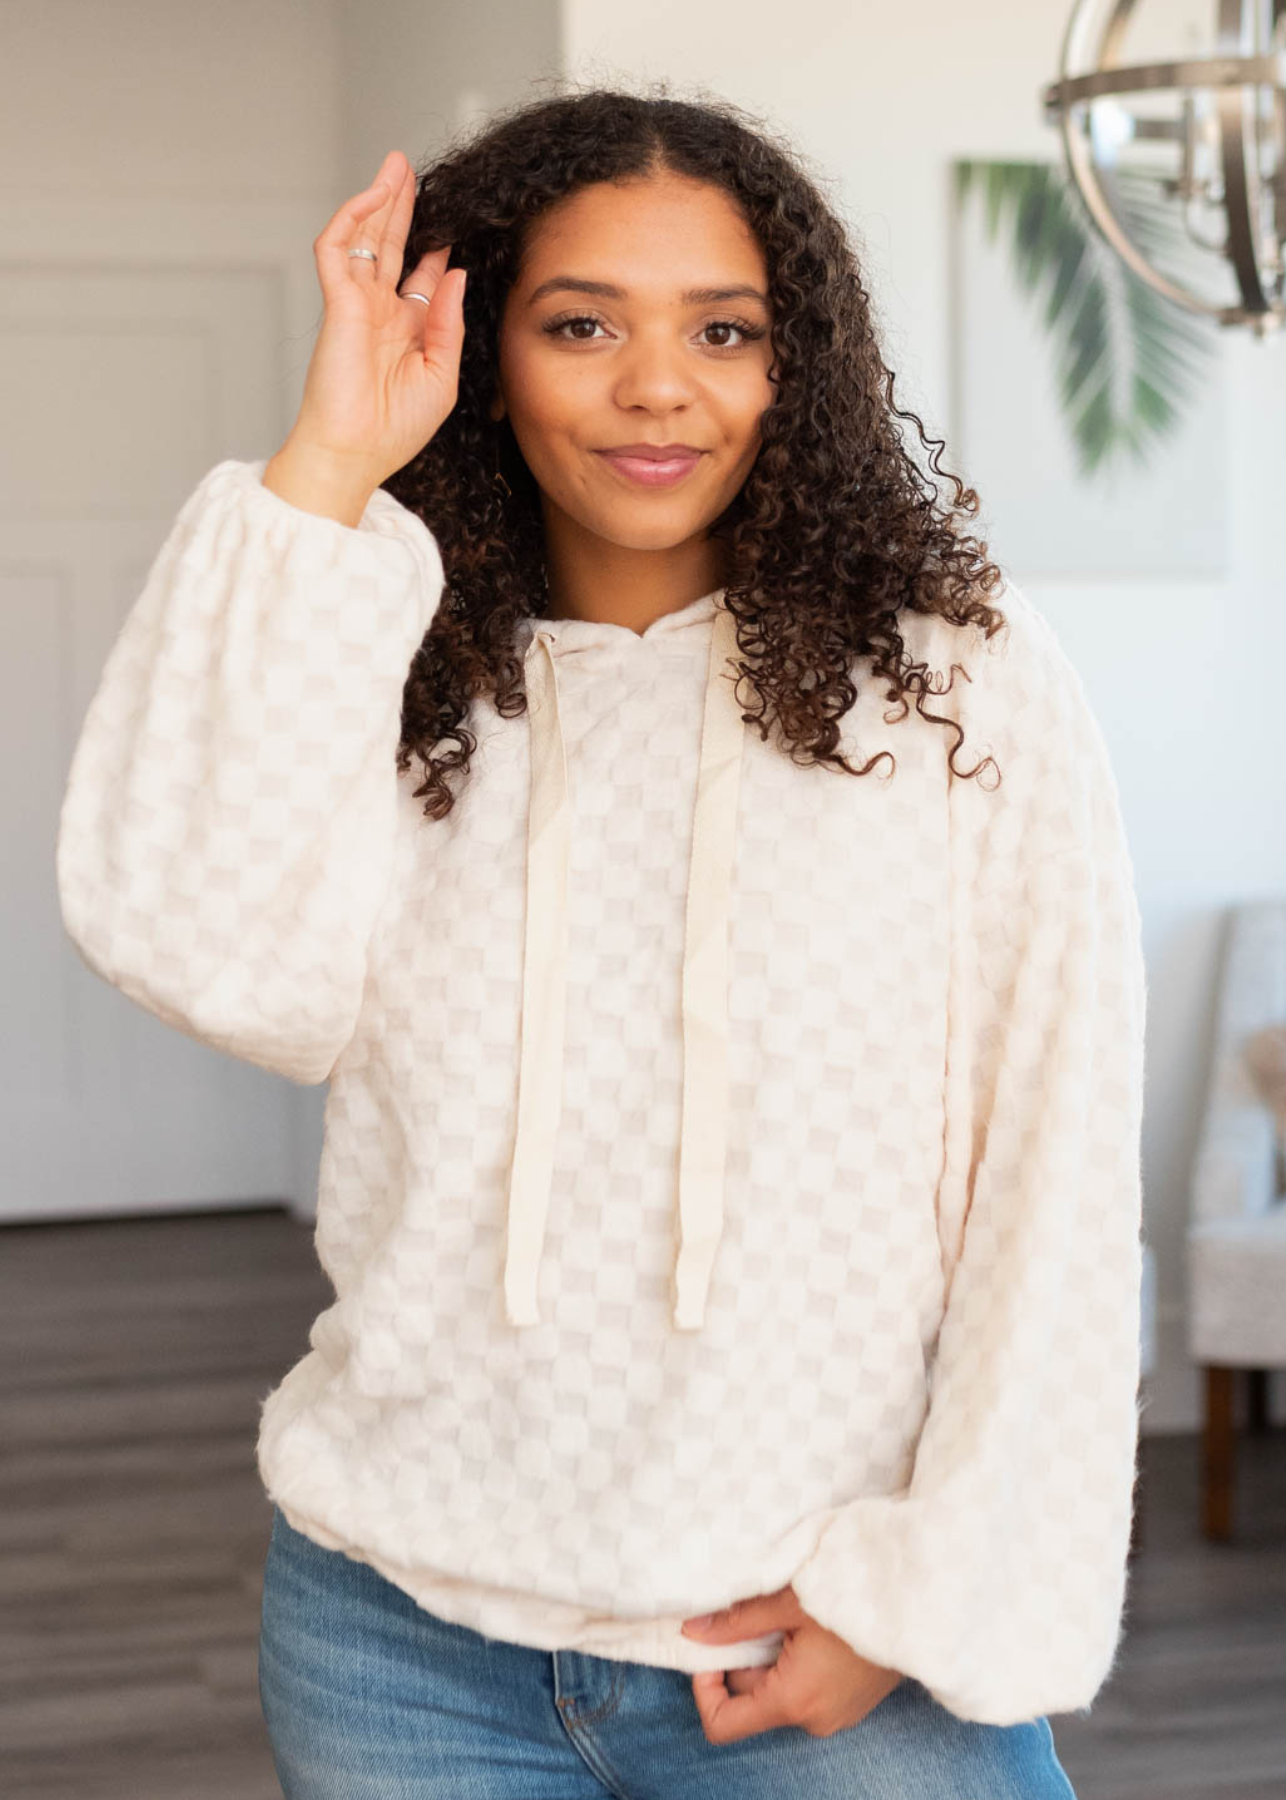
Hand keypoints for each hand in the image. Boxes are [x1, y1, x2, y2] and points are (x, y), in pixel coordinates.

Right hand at [282, 148, 467, 493]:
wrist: (355, 454)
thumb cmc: (394, 431)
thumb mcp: (442, 375)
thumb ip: (449, 323)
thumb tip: (456, 273)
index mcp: (405, 332)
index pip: (419, 277)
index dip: (435, 249)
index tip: (453, 226)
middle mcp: (380, 313)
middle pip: (391, 247)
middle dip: (403, 208)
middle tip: (411, 172)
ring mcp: (356, 304)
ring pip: (365, 237)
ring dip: (379, 200)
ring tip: (396, 166)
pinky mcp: (336, 301)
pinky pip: (337, 246)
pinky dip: (353, 216)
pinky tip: (375, 194)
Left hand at [680, 1584, 903, 1741]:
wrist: (922, 1601)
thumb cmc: (854, 1596)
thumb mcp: (788, 1602)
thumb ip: (736, 1621)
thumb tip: (692, 1631)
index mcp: (792, 1701)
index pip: (723, 1725)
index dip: (704, 1688)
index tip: (710, 1649)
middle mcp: (813, 1719)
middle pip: (752, 1700)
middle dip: (743, 1657)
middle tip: (755, 1611)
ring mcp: (837, 1715)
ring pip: (779, 1691)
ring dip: (772, 1656)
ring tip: (791, 1613)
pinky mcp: (852, 1703)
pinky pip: (806, 1690)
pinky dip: (796, 1662)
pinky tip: (814, 1626)